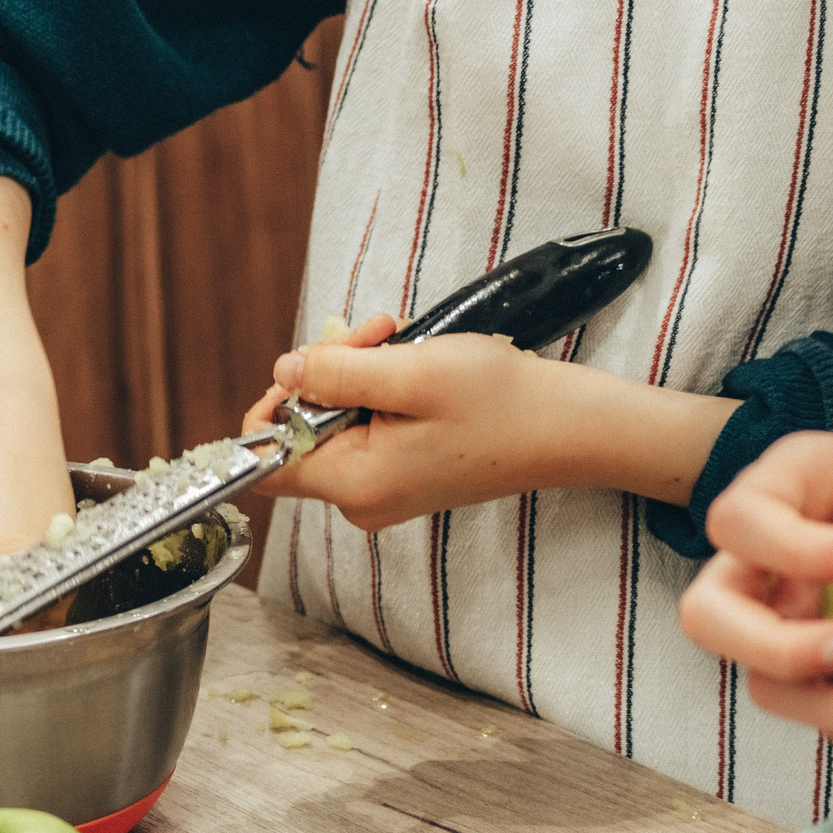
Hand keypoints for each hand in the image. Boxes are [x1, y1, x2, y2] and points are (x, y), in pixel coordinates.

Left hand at [244, 312, 735, 524]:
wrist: (567, 426)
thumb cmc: (502, 402)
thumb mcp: (411, 372)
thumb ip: (337, 373)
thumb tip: (284, 372)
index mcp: (355, 484)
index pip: (265, 465)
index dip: (270, 410)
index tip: (307, 367)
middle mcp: (361, 499)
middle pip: (302, 431)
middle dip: (329, 370)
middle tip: (376, 334)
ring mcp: (383, 488)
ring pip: (335, 419)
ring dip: (360, 368)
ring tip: (401, 338)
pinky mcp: (403, 472)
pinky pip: (366, 424)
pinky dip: (381, 386)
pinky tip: (412, 360)